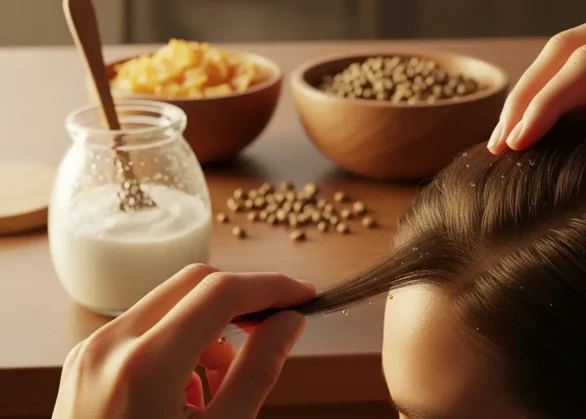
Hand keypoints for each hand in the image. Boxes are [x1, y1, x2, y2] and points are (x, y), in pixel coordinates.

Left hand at [52, 264, 315, 418]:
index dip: (272, 287)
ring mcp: (90, 351)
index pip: (220, 292)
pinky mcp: (85, 361)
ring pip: (170, 302)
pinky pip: (146, 328)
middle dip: (243, 298)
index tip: (303, 295)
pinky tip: (190, 392)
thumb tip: (289, 322)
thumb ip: (257, 372)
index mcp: (143, 367)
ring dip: (212, 325)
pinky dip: (181, 342)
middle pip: (194, 282)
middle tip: (277, 324)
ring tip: (224, 381)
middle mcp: (109, 346)